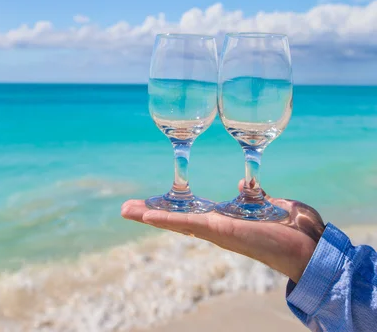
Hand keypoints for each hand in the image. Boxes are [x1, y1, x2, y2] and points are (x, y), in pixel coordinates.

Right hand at [121, 181, 324, 282]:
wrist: (309, 248)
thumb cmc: (292, 230)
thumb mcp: (267, 206)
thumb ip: (253, 197)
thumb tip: (244, 185)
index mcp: (226, 222)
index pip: (191, 214)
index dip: (170, 210)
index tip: (149, 205)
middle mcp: (218, 229)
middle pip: (177, 220)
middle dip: (151, 214)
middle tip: (125, 209)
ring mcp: (218, 231)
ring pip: (178, 222)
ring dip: (151, 216)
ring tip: (128, 211)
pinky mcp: (224, 231)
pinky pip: (191, 223)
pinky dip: (168, 219)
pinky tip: (149, 215)